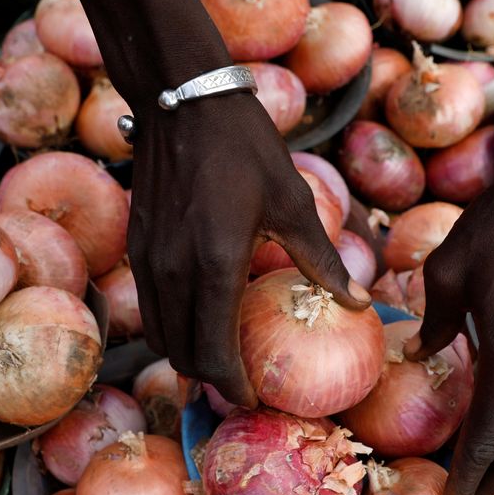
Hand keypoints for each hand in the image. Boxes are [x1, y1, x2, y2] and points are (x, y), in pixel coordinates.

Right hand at [128, 93, 369, 405]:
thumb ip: (321, 260)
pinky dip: (174, 327)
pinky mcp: (136, 248)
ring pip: (161, 337)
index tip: (257, 395)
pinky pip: (151, 309)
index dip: (234, 385)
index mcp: (215, 267)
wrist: (182, 99)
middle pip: (183, 356)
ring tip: (224, 356)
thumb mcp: (293, 202)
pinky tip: (202, 317)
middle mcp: (173, 273)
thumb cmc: (245, 147)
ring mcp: (149, 262)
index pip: (214, 354)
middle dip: (212, 378)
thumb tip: (357, 301)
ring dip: (189, 355)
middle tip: (245, 380)